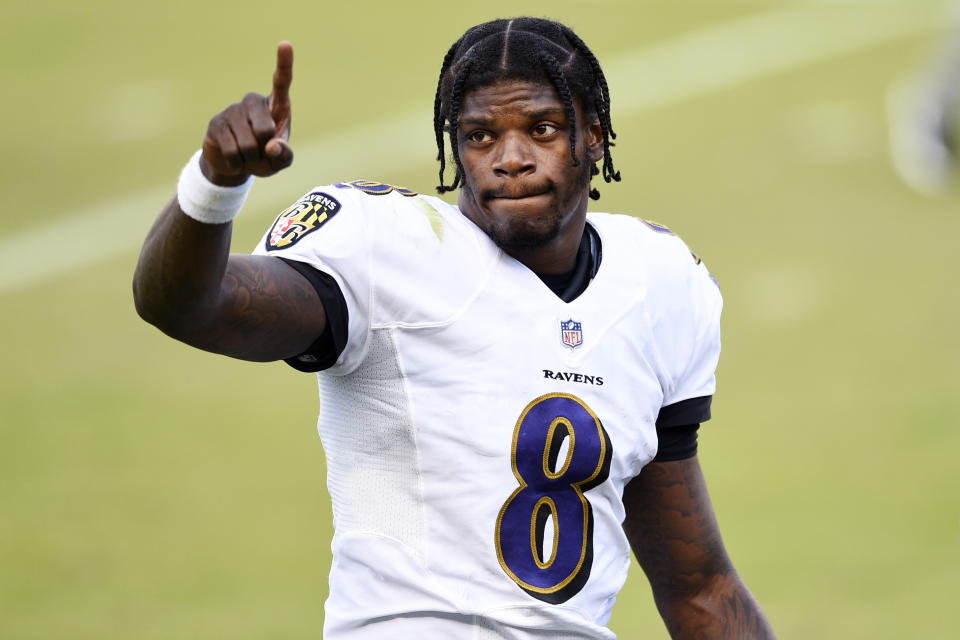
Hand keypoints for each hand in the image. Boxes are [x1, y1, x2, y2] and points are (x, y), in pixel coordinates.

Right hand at [200, 41, 293, 185]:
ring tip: (248, 155)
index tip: (285, 44)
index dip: (284, 64)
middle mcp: (253, 102)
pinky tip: (235, 159)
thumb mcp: (281, 161)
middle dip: (266, 148)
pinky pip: (232, 150)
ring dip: (251, 158)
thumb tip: (271, 146)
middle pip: (265, 128)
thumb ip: (285, 155)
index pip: (281, 82)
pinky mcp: (217, 123)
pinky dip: (238, 162)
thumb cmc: (265, 157)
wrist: (236, 166)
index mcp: (275, 106)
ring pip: (247, 143)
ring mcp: (233, 110)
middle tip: (262, 151)